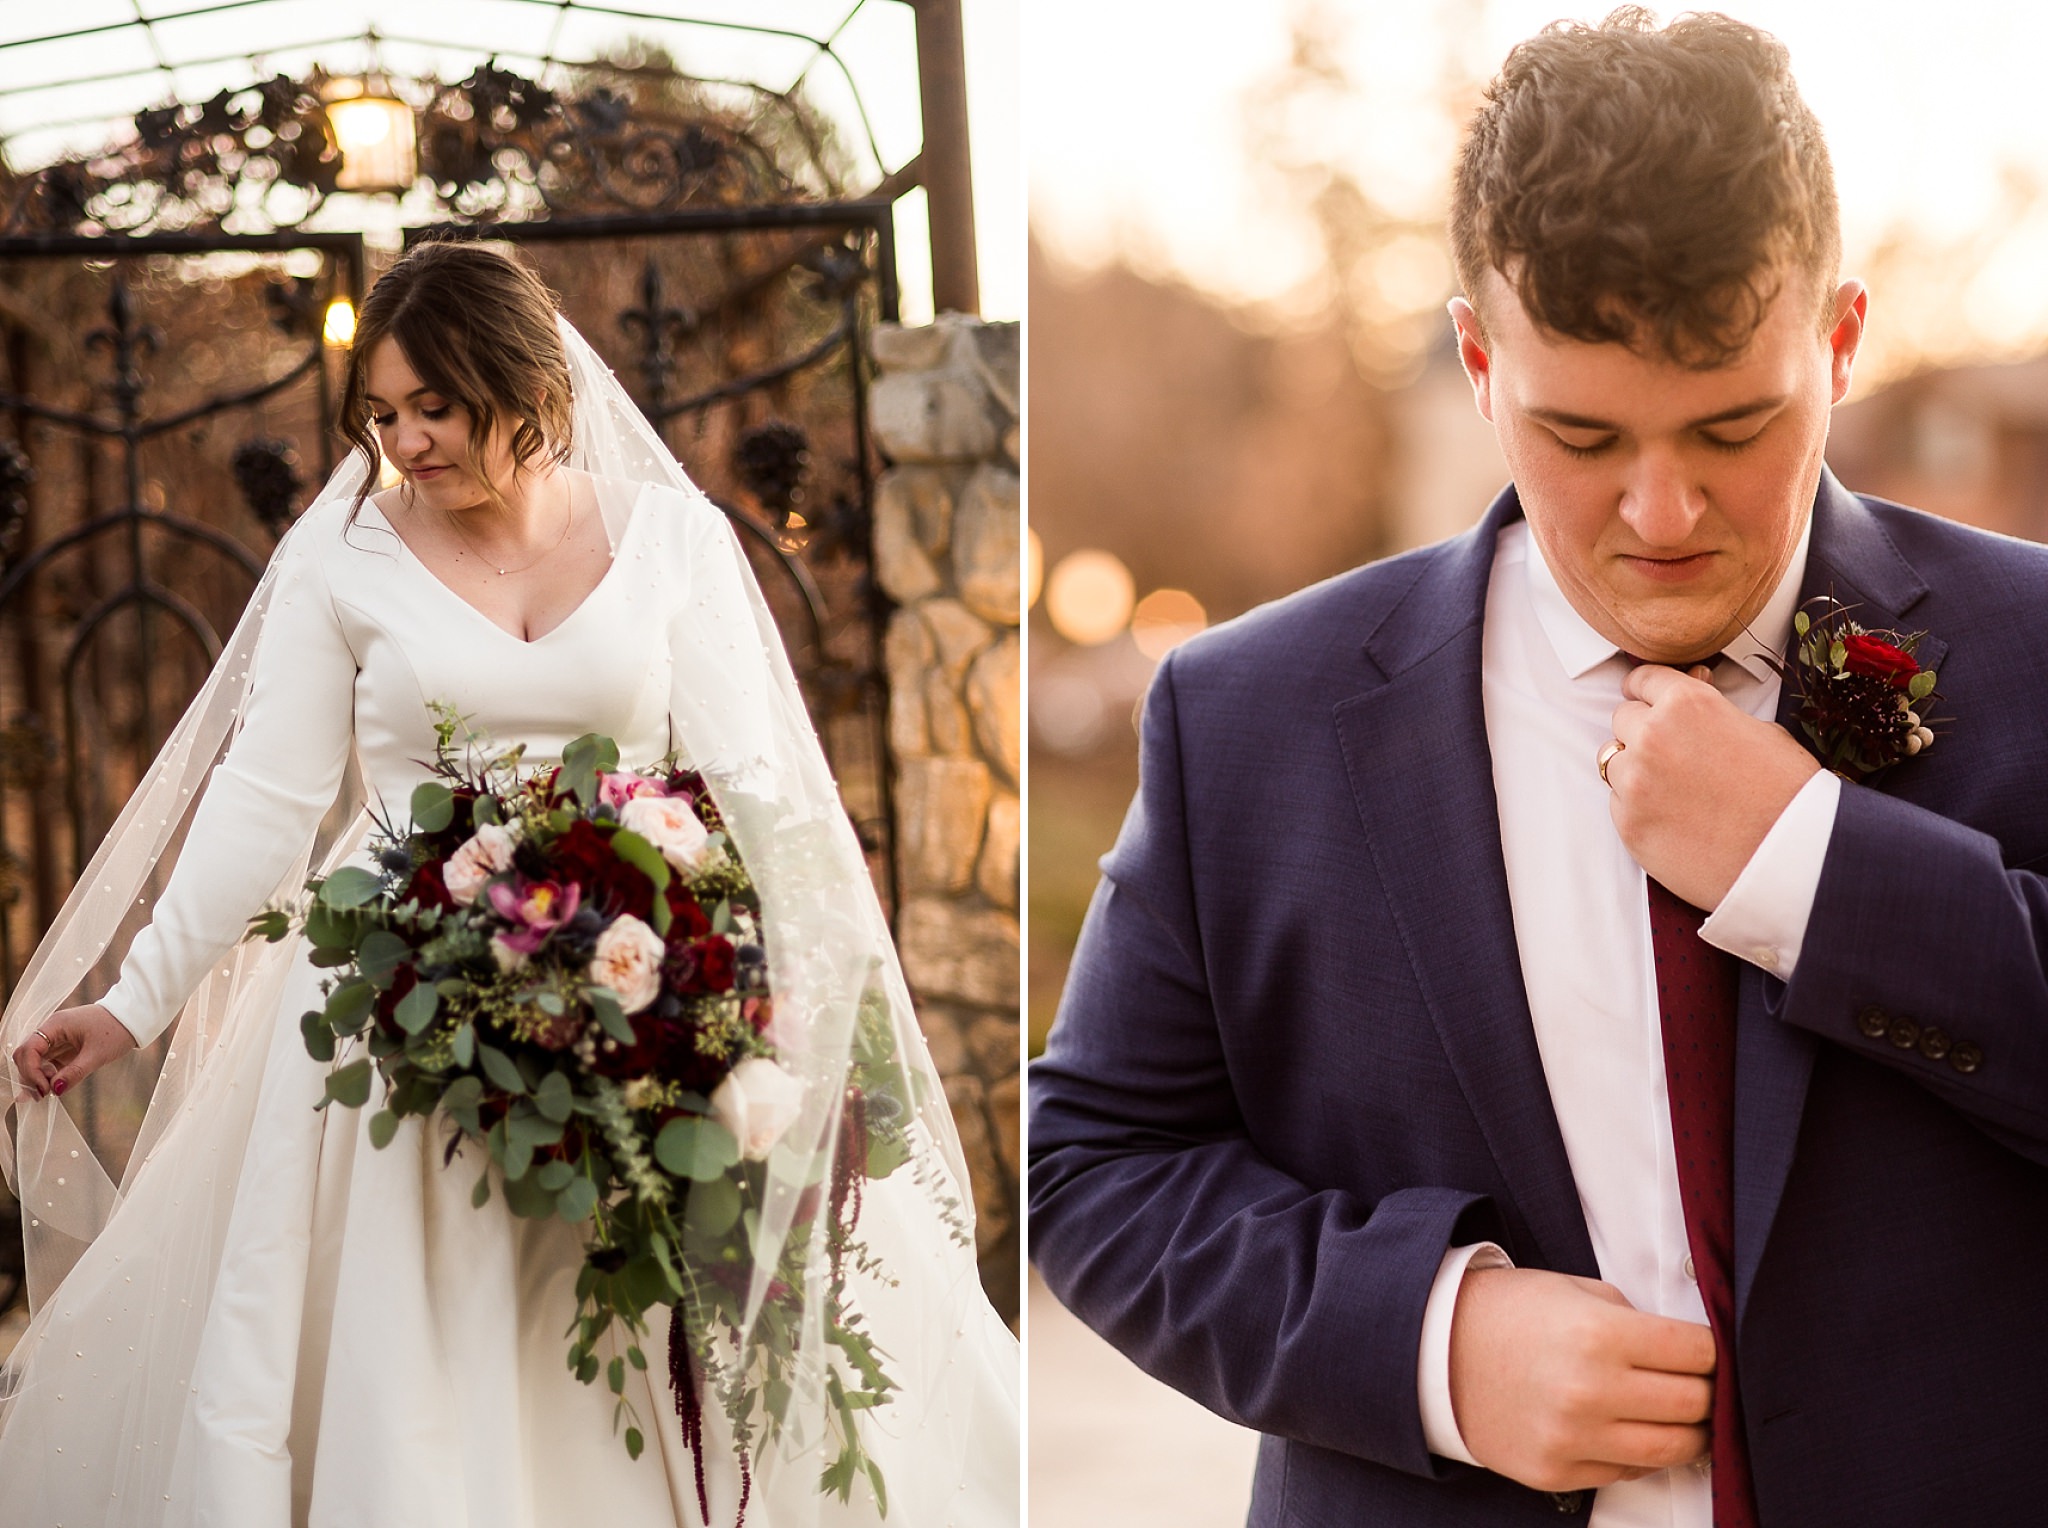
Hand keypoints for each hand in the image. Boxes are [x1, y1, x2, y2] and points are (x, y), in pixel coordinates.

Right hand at [10, 1004, 136, 1102]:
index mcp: (56, 1025)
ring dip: (38, 1078)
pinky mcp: (64, 1048)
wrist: (133, 1018)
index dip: (30, 1070)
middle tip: (42, 1095)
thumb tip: (55, 1090)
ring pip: (35, 1061)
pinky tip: (53, 1087)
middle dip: (30, 1076)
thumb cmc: (117, 1029)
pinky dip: (48, 1076)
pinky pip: (48, 1063)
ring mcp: (57, 1039)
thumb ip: (75, 1072)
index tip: (43, 1089)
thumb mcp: (98, 1054)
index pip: (28, 1049)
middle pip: (26, 1056)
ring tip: (50, 1092)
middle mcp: (52, 1031)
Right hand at [1448, 1265, 1714, 1492]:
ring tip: (1681, 1416)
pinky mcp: (1557, 1471)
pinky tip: (1631, 1430)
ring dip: (1687, 1432)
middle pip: (1693, 1404)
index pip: (1697, 1354)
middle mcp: (1590, 1391)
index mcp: (1599, 1334)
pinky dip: (1641, 1454)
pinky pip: (1627, 1472)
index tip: (1708, 1352)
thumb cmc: (1507, 1313)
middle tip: (1700, 1383)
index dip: (1712, 1351)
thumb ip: (1634, 1319)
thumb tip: (1686, 1354)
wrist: (1436, 1349)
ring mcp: (1572, 1438)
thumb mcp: (1575, 1290)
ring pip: (1671, 1450)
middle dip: (1706, 1391)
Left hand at [1608, 664, 1819, 908]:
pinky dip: (1637, 808)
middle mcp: (1652, 737)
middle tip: (1672, 753)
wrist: (1791, 856)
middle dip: (1642, 731)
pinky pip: (1618, 804)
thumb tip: (1694, 689)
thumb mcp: (1760, 731)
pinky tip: (1674, 818)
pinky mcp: (1628, 824)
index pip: (1644, 680)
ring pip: (1613, 763)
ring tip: (1675, 790)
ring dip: (1635, 770)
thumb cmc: (1788, 793)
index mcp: (1687, 704)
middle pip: (1622, 720)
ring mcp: (1635, 782)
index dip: (1644, 689)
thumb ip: (1712, 711)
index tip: (1640, 695)